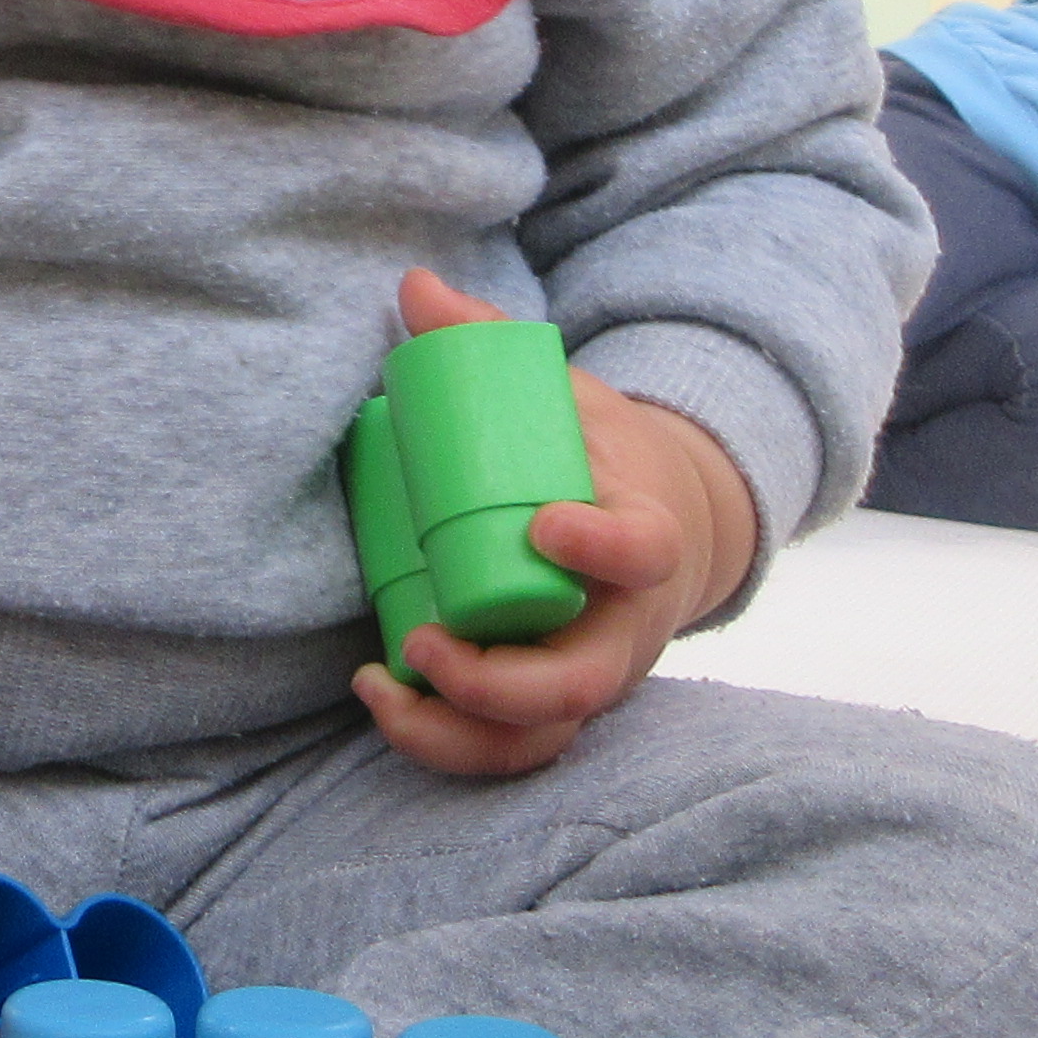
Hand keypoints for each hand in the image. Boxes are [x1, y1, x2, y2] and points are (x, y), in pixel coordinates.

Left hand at [352, 268, 759, 782]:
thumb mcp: (563, 394)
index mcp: (646, 535)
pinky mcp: (555, 706)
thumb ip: (490, 342)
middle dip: (506, 678)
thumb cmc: (596, 456)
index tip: (544, 524)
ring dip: (463, 727)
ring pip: (547, 734)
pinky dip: (446, 744)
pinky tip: (382, 699)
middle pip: (588, 679)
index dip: (603, 547)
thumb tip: (413, 286)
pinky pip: (512, 751)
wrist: (655, 520)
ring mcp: (594, 672)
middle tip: (430, 637)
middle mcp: (628, 623)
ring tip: (385, 681)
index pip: (646, 551)